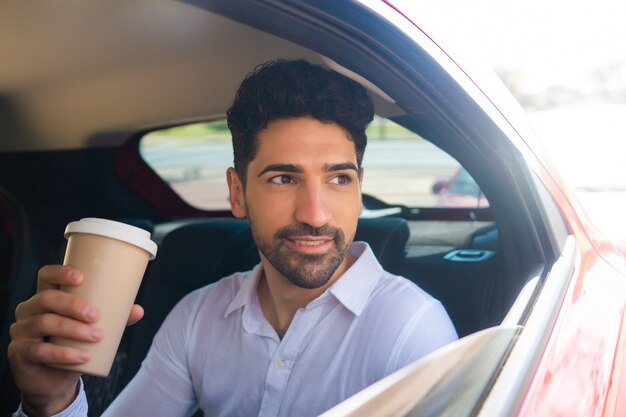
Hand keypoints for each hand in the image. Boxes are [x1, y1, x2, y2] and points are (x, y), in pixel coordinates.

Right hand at [7, 265, 143, 415]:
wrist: (55, 381)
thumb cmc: (74, 345)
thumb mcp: (93, 329)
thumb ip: (115, 319)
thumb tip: (138, 310)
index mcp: (45, 297)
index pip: (46, 276)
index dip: (60, 272)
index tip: (81, 277)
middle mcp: (29, 310)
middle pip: (46, 298)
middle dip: (72, 304)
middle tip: (96, 315)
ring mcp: (21, 332)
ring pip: (44, 323)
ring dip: (73, 329)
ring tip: (97, 337)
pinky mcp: (19, 353)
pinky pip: (39, 351)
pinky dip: (63, 354)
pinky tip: (82, 357)